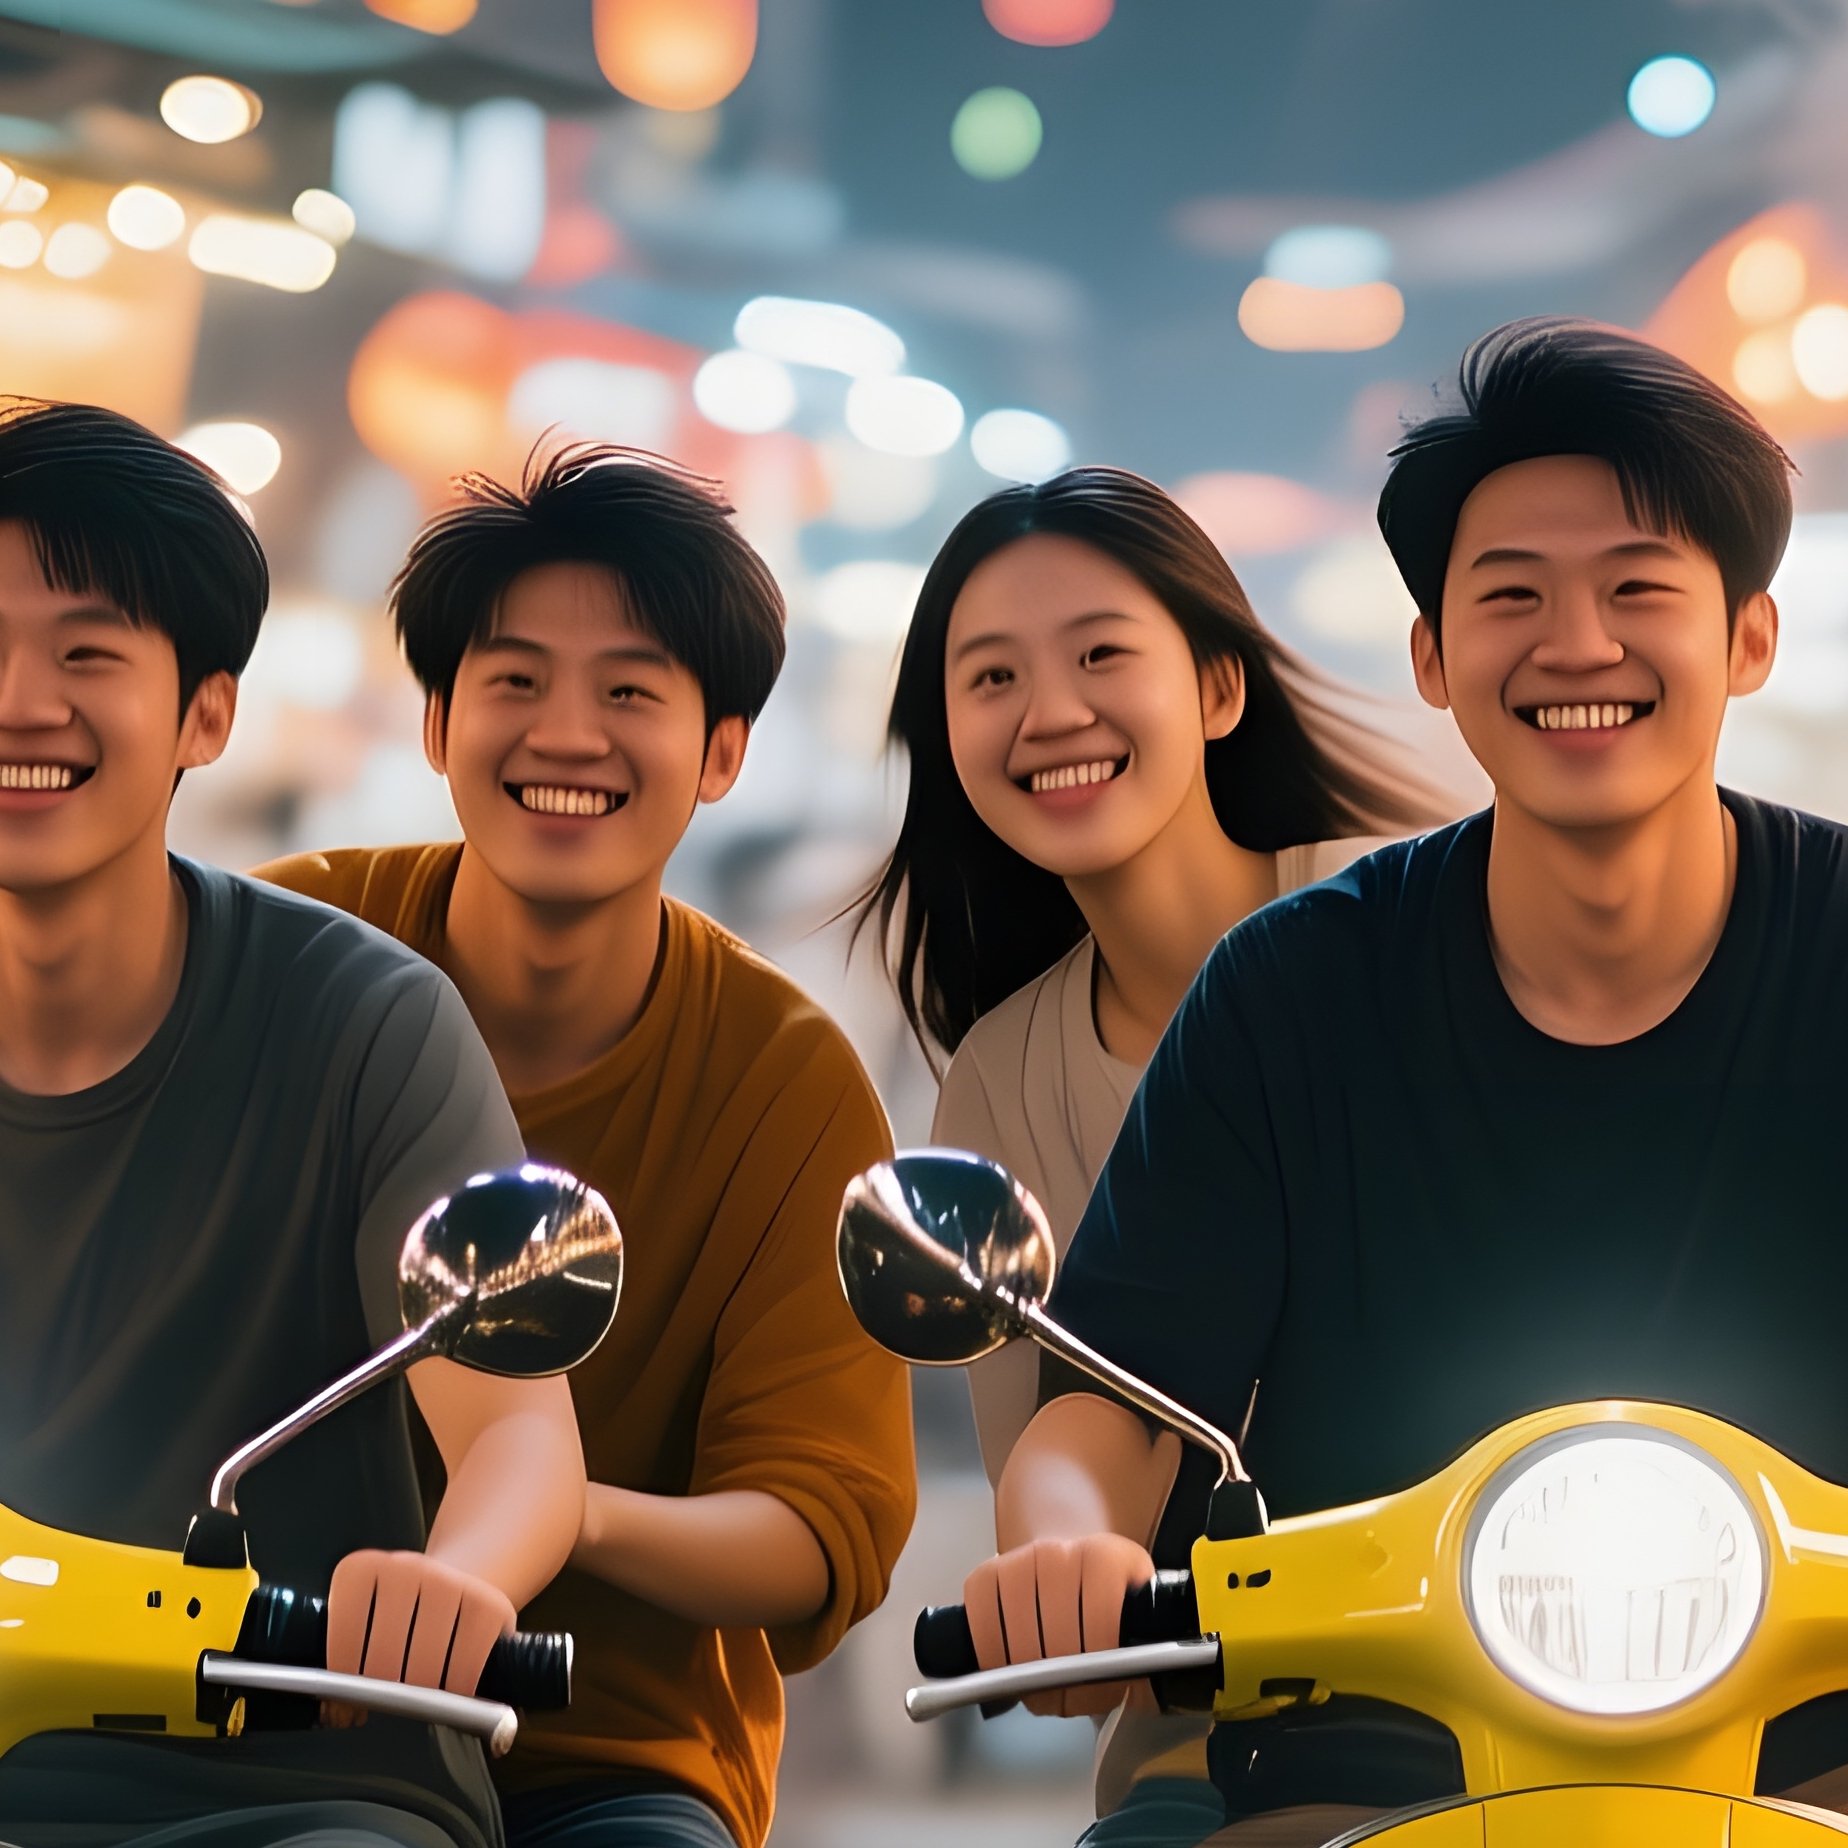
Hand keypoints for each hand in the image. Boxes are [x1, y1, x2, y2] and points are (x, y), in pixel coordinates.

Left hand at [326, 1550, 516, 1705]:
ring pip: (424, 1668)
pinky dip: (457, 1690)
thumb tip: (338, 1713)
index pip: (344, 1636)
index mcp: (361, 1571)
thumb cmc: (396, 1622)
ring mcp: (450, 1581)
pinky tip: (451, 1687)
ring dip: (421, 1697)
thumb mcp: (361, 1629)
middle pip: (384, 1659)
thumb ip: (342, 1666)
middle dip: (384, 1695)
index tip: (349, 1704)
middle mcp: (405, 1566)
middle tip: (388, 1704)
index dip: (344, 1681)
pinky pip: (466, 1667)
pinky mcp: (489, 1603)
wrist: (452, 1589)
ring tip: (419, 1697)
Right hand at [963, 1533, 1153, 1717]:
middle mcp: (1059, 1553)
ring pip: (1020, 1642)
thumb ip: (1149, 1641)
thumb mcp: (1138, 1605)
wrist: (1066, 1552)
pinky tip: (1010, 1669)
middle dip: (1065, 1685)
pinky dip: (993, 1658)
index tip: (1107, 1689)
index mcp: (1105, 1558)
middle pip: (1058, 1642)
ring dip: (1030, 1680)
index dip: (1103, 1670)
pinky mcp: (986, 1573)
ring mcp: (1018, 1561)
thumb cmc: (1104, 1590)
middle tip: (1072, 1700)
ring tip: (1045, 1691)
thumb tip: (1143, 1687)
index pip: (1102, 1625)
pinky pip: (982, 1625)